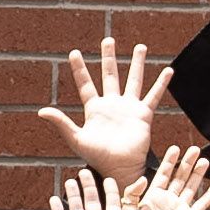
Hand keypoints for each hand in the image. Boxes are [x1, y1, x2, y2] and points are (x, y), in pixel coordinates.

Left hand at [38, 39, 172, 186]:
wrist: (119, 169)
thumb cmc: (97, 158)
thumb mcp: (76, 139)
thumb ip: (61, 123)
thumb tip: (41, 111)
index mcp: (94, 109)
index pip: (85, 84)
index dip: (79, 69)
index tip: (74, 53)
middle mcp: (112, 105)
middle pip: (110, 75)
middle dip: (108, 58)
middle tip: (108, 40)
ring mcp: (128, 108)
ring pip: (133, 80)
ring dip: (137, 63)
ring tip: (140, 47)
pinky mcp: (143, 114)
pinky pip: (154, 96)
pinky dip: (160, 84)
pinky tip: (168, 71)